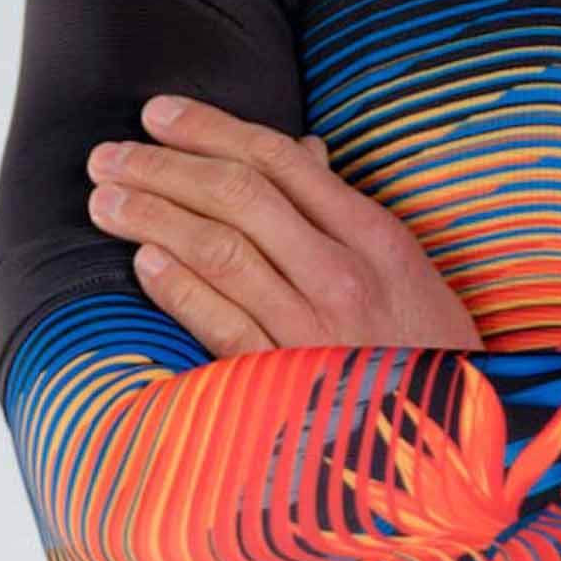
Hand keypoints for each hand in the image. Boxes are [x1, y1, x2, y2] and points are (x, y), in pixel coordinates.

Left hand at [84, 94, 483, 354]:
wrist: (455, 447)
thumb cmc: (429, 353)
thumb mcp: (410, 273)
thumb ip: (349, 213)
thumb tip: (305, 150)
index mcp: (378, 238)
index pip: (282, 160)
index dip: (212, 129)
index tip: (159, 114)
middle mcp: (346, 275)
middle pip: (240, 196)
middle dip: (163, 167)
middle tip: (109, 155)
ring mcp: (316, 328)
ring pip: (220, 250)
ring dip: (152, 217)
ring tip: (105, 201)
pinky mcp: (288, 380)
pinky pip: (222, 322)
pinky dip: (178, 286)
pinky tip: (144, 261)